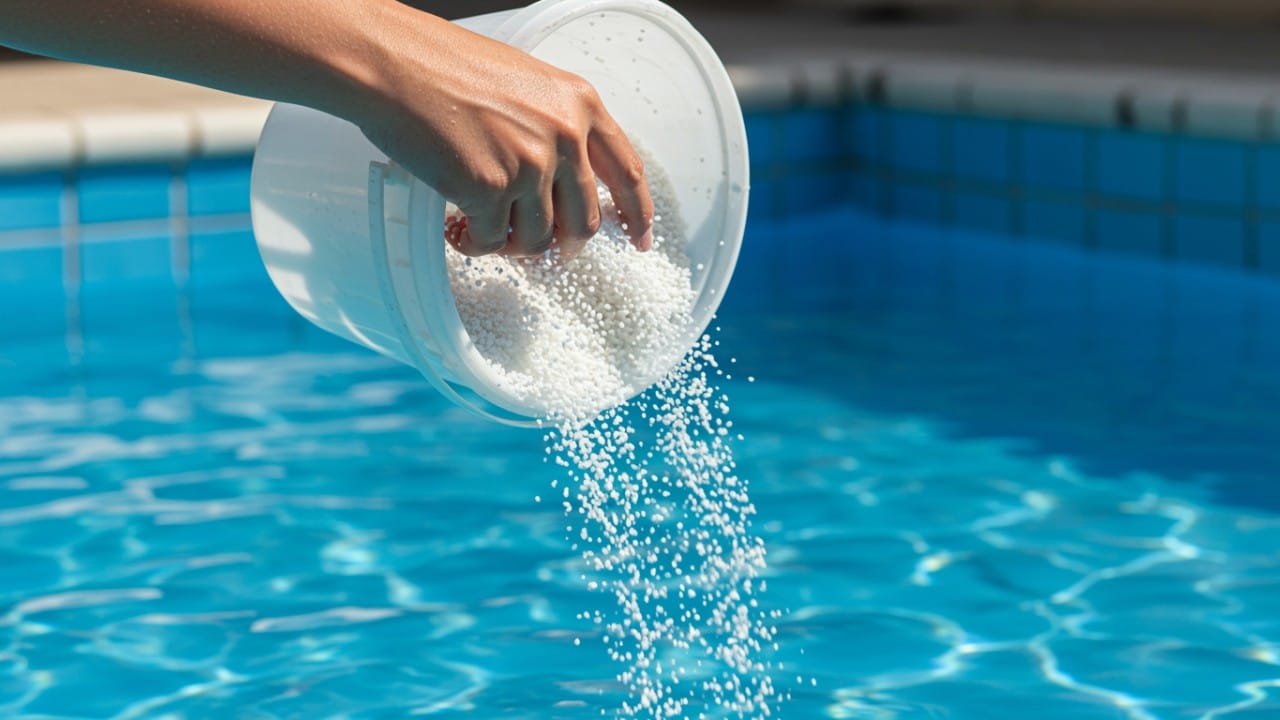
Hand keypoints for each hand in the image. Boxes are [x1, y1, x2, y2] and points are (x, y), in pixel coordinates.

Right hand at [352, 8, 653, 257]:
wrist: (393, 64)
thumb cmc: (444, 68)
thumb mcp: (525, 85)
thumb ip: (554, 128)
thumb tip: (560, 186)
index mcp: (579, 105)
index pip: (626, 172)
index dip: (637, 214)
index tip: (639, 240)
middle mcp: (564, 136)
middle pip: (585, 222)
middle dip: (559, 245)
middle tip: (530, 246)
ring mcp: (530, 165)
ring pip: (538, 241)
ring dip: (508, 244)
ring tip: (477, 225)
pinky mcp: (490, 189)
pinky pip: (492, 241)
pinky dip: (473, 244)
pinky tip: (454, 228)